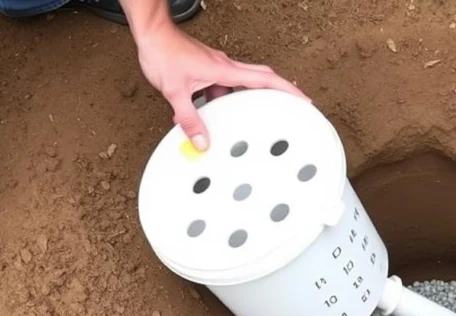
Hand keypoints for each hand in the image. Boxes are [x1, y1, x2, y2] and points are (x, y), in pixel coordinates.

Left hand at [135, 26, 307, 150]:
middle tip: (290, 107)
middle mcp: (224, 67)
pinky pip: (221, 86)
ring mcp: (216, 67)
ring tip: (242, 119)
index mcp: (224, 70)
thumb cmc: (163, 53)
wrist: (152, 35)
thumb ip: (189, 119)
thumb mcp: (175, 91)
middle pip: (260, 79)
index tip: (303, 100)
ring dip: (241, 101)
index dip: (286, 90)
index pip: (264, 79)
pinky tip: (208, 111)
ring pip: (238, 86)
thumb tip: (202, 141)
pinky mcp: (206, 69)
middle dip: (277, 93)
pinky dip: (220, 100)